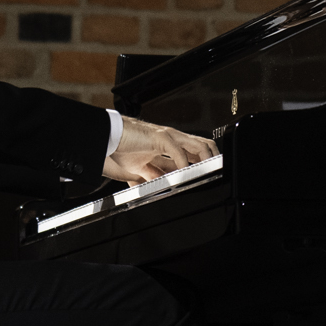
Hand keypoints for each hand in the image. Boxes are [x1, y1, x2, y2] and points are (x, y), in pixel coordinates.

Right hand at [102, 116, 218, 185]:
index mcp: (170, 146)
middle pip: (204, 146)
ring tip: (209, 173)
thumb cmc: (120, 148)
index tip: (212, 178)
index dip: (207, 165)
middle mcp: (173, 139)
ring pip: (199, 145)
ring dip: (207, 160)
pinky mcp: (159, 137)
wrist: (107, 135)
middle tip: (218, 175)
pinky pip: (178, 151)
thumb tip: (158, 190)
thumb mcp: (140, 169)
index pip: (196, 154)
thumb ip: (150, 178)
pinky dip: (184, 163)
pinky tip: (184, 173)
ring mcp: (168, 136)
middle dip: (214, 160)